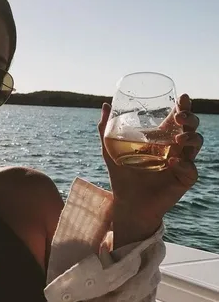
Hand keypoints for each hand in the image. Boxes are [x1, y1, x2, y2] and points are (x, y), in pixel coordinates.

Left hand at [98, 94, 203, 246]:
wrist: (127, 204)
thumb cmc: (121, 177)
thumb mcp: (110, 151)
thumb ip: (105, 130)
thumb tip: (104, 105)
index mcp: (161, 140)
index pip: (177, 119)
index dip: (183, 107)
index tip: (182, 97)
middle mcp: (174, 149)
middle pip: (191, 127)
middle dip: (190, 118)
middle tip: (179, 117)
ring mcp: (181, 164)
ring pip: (196, 144)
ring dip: (190, 137)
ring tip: (176, 139)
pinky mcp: (183, 180)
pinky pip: (191, 169)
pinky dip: (183, 163)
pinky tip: (171, 161)